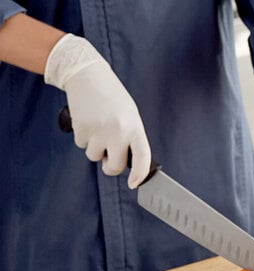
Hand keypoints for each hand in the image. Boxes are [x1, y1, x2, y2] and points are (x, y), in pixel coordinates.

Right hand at [44, 34, 150, 188]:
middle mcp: (119, 132)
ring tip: (98, 127)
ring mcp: (99, 131)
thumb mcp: (130, 116)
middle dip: (110, 166)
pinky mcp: (81, 128)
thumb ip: (131, 138)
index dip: (139, 175)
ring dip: (95, 148)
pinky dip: (83, 137)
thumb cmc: (112, 98)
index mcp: (135, 128)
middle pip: (115, 167)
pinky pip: (81, 145)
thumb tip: (127, 164)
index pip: (142, 158)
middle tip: (109, 155)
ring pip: (95, 157)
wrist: (87, 75)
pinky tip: (87, 121)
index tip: (133, 184)